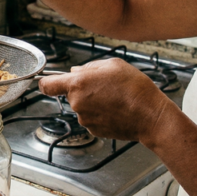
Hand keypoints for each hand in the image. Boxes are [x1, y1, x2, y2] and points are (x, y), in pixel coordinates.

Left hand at [38, 58, 171, 143]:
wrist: (150, 116)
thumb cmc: (135, 89)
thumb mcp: (113, 65)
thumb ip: (89, 67)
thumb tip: (75, 72)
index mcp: (78, 84)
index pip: (47, 85)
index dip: (46, 82)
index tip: (50, 81)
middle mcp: (77, 103)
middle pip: (71, 94)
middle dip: (83, 89)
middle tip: (104, 85)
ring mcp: (85, 119)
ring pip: (82, 106)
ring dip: (93, 101)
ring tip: (114, 98)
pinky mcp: (94, 130)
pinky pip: (92, 117)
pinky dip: (100, 113)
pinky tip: (116, 109)